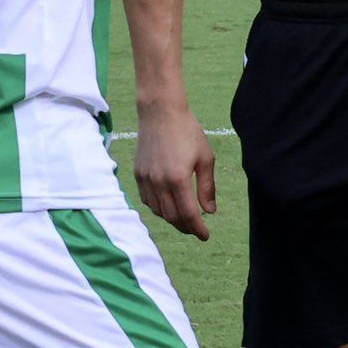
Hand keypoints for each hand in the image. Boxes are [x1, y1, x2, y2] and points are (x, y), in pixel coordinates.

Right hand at [131, 102, 218, 241]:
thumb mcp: (205, 158)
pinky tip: (167, 205)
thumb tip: (210, 211)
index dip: (198, 229)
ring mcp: (146, 179)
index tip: (205, 236)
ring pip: (158, 211)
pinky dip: (158, 208)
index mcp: (178, 179)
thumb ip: (207, 187)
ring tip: (184, 218)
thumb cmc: (187, 131)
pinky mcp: (137, 174)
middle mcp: (159, 182)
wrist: (160, 112)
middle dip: (185, 227)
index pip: (188, 214)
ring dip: (172, 219)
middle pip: (172, 217)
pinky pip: (147, 200)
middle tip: (196, 229)